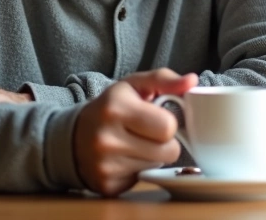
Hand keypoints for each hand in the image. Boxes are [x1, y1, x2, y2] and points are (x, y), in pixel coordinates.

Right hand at [73, 68, 197, 196]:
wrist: (73, 137)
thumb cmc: (112, 107)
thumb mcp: (133, 85)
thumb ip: (164, 80)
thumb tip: (192, 81)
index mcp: (115, 108)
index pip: (168, 126)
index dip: (169, 122)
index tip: (156, 118)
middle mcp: (106, 138)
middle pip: (168, 151)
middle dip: (165, 142)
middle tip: (149, 133)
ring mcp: (105, 166)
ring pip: (158, 166)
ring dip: (154, 156)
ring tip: (135, 144)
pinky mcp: (106, 186)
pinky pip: (143, 180)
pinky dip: (139, 170)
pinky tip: (125, 159)